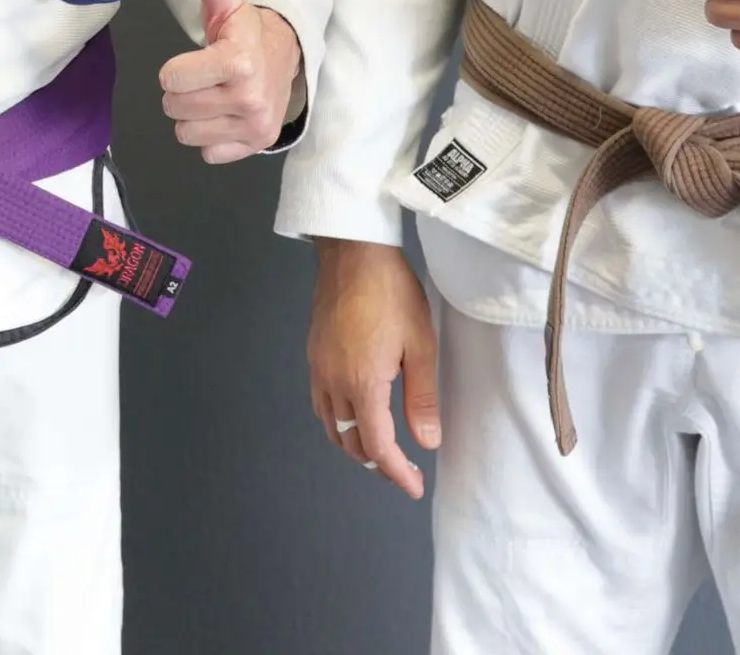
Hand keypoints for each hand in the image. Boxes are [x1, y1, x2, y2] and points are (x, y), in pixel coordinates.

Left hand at [159, 0, 301, 163]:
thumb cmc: (248, 34)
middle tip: (199, 81)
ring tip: (209, 98)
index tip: (189, 64)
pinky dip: (210, 138)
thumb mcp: (229, 7)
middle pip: (176, 107)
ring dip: (191, 117)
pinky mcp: (257, 144)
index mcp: (237, 62)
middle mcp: (248, 98)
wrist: (286, 57)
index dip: (174, 71)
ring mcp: (254, 125)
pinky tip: (222, 117)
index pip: (173, 79)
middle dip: (180, 93)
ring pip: (186, 134)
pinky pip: (208, 153)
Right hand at [307, 239, 440, 498]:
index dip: (396, 472)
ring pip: (329, 425)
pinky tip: (355, 413)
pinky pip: (320, 402)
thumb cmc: (391, 293)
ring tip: (381, 448)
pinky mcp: (313, 353)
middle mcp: (333, 381)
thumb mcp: (420, 345)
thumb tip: (427, 442)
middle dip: (376, 462)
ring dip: (353, 444)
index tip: (414, 486)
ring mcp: (318, 367)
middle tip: (404, 470)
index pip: (376, 445)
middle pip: (348, 440)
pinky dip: (337, 420)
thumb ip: (422, 398)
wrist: (352, 252)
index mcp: (362, 383)